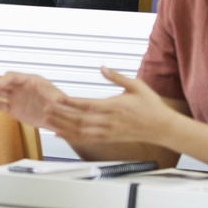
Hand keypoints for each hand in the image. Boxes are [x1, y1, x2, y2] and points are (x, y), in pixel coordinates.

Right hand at [0, 72, 67, 129]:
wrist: (59, 117)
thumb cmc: (60, 104)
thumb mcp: (57, 97)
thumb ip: (51, 93)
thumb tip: (41, 87)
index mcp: (29, 80)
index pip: (13, 76)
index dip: (5, 79)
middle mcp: (20, 87)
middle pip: (2, 81)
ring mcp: (15, 97)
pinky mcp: (13, 109)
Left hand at [46, 67, 176, 146]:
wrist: (162, 127)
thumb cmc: (151, 106)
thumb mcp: (136, 85)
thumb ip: (117, 77)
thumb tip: (102, 67)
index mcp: (113, 107)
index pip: (87, 105)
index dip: (70, 103)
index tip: (56, 98)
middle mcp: (108, 121)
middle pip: (79, 119)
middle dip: (60, 114)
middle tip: (44, 107)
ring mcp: (107, 132)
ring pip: (79, 130)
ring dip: (62, 125)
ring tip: (47, 119)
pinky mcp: (107, 138)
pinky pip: (85, 139)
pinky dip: (70, 137)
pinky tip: (59, 133)